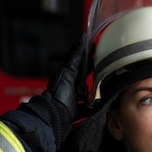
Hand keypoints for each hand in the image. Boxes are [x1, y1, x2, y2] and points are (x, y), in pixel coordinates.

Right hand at [9, 33, 91, 148]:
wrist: (54, 112)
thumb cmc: (64, 113)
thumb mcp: (81, 109)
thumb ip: (88, 107)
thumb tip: (97, 108)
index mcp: (71, 86)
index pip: (81, 74)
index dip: (88, 67)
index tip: (94, 61)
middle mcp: (68, 78)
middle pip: (78, 63)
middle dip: (85, 54)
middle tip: (92, 46)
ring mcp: (66, 72)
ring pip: (75, 57)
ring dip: (81, 48)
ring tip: (86, 38)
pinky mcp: (66, 70)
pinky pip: (74, 56)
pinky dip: (79, 47)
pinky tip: (83, 39)